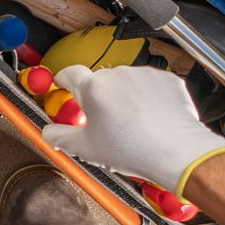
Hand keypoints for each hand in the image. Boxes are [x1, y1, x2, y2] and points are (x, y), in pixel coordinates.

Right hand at [40, 65, 224, 198]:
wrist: (176, 151)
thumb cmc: (133, 150)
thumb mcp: (84, 148)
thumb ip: (58, 136)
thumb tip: (48, 131)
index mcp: (94, 88)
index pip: (69, 73)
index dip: (63, 79)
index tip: (62, 84)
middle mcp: (118, 75)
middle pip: (99, 81)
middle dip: (99, 98)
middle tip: (103, 122)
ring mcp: (144, 75)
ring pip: (125, 83)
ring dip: (124, 97)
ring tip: (132, 124)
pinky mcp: (166, 79)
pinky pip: (150, 85)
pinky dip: (147, 98)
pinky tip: (149, 118)